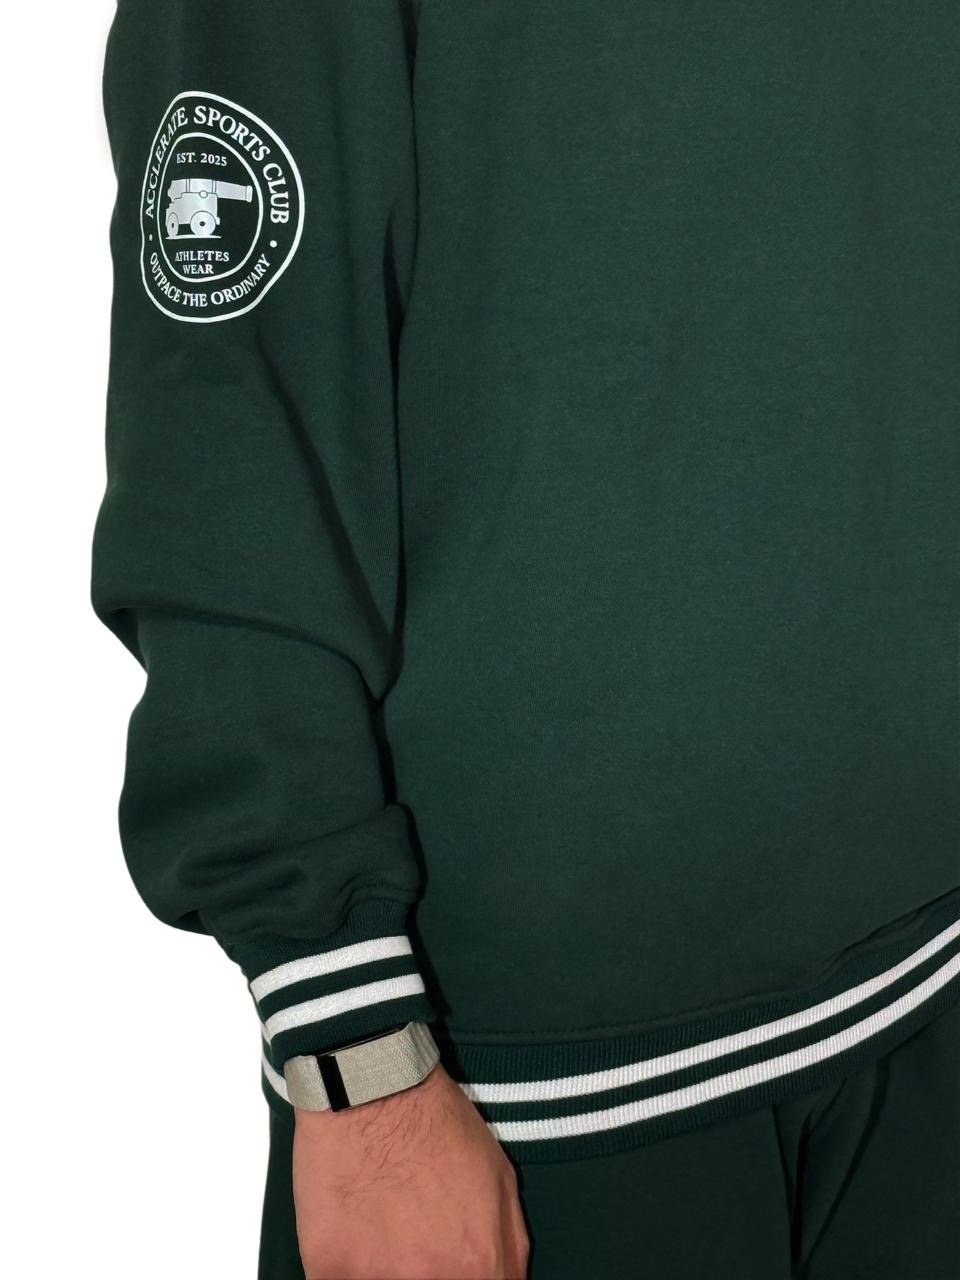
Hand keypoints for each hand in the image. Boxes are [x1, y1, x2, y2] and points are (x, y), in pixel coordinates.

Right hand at [292, 1062, 529, 1278]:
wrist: (374, 1090)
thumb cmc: (436, 1125)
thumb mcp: (500, 1179)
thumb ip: (507, 1247)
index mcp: (479, 1268)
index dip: (463, 1277)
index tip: (448, 1267)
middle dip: (424, 1274)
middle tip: (411, 1242)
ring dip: (382, 1271)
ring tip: (380, 1228)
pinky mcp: (327, 1271)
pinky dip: (345, 1264)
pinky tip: (351, 1225)